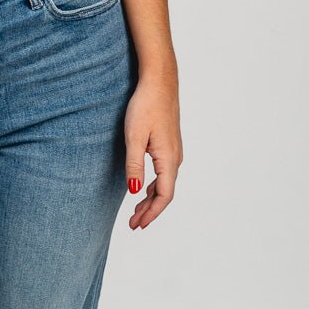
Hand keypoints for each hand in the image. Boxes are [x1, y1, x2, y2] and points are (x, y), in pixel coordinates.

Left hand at [123, 73, 182, 230]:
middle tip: (133, 224)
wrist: (159, 82)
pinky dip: (153, 185)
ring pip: (165, 183)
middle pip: (165, 193)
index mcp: (169, 159)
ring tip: (136, 210)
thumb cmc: (145, 106)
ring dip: (151, 198)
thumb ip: (134, 164)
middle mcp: (176, 158)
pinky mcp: (169, 143)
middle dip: (149, 210)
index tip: (137, 225)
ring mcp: (174, 150)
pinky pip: (164, 172)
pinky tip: (142, 187)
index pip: (163, 196)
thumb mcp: (134, 136)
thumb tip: (135, 191)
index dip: (151, 213)